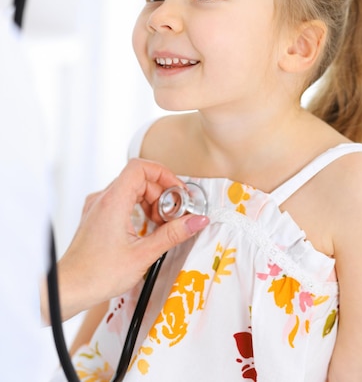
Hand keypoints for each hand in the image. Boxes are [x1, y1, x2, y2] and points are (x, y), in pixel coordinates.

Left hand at [41, 158, 208, 322]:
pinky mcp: (96, 216)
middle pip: (139, 179)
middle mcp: (103, 199)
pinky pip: (122, 201)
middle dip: (161, 195)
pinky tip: (146, 230)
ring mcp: (98, 207)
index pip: (141, 167)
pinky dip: (138, 210)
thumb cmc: (97, 275)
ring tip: (161, 225)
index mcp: (113, 201)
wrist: (69, 289)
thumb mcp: (144, 255)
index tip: (178, 192)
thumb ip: (173, 234)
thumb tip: (196, 221)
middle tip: (175, 215)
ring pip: (131, 190)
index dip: (164, 174)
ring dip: (151, 203)